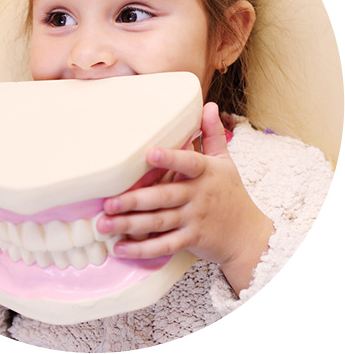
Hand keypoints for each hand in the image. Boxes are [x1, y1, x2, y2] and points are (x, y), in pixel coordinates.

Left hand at [97, 102, 272, 293]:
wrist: (248, 235)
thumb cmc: (231, 193)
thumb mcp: (225, 162)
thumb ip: (213, 134)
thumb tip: (208, 104)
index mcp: (206, 172)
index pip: (189, 163)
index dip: (170, 159)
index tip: (148, 154)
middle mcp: (198, 196)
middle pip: (163, 197)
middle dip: (134, 201)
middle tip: (107, 203)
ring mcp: (194, 219)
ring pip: (159, 222)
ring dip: (130, 225)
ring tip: (104, 225)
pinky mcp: (190, 240)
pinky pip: (164, 246)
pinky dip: (142, 249)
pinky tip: (120, 248)